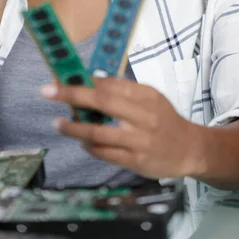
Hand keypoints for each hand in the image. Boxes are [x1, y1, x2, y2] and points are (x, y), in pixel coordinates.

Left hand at [40, 77, 200, 179]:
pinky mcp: (136, 161)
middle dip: (72, 95)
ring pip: (99, 133)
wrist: (190, 149)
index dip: (85, 80)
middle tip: (48, 91)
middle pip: (103, 103)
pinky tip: (80, 141)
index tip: (62, 77)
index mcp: (146, 96)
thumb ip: (124, 89)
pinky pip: (105, 154)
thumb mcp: (151, 97)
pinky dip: (89, 146)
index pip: (111, 84)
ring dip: (74, 127)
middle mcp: (143, 117)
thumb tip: (92, 80)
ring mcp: (139, 141)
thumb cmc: (165, 119)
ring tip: (57, 123)